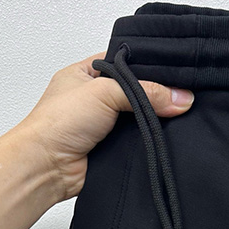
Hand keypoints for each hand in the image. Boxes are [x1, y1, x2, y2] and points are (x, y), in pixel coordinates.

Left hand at [20, 51, 194, 201]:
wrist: (47, 167)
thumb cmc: (58, 123)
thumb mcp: (104, 92)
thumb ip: (145, 92)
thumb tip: (181, 98)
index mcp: (88, 72)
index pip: (128, 62)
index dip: (151, 67)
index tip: (177, 73)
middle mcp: (97, 97)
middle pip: (137, 91)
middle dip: (156, 96)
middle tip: (181, 96)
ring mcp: (105, 123)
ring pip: (140, 117)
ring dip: (153, 120)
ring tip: (179, 116)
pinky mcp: (112, 146)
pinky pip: (138, 139)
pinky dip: (149, 139)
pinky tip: (165, 137)